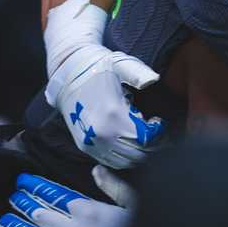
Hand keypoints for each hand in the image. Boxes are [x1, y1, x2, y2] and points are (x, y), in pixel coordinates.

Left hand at [0, 167, 131, 226]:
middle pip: (40, 214)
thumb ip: (112, 186)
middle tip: (12, 197)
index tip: (23, 180)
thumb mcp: (134, 202)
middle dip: (24, 204)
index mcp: (87, 210)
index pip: (53, 194)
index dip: (36, 186)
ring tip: (4, 220)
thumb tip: (96, 169)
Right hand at [45, 0, 165, 168]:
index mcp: (113, 114)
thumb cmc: (100, 68)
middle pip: (138, 154)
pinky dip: (125, 157)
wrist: (68, 75)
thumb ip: (139, 73)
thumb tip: (154, 80)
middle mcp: (102, 134)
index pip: (146, 139)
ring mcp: (92, 143)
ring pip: (126, 162)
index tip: (159, 122)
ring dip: (139, 153)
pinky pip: (111, 162)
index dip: (158, 133)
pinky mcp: (85, 147)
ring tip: (144, 136)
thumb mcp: (120, 64)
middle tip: (157, 132)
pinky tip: (129, 141)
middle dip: (152, 145)